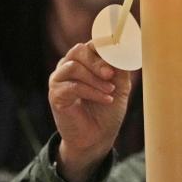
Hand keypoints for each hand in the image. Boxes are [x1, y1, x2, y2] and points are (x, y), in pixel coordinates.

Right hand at [48, 42, 131, 181]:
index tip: (120, 48)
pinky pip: (73, 87)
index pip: (92, 44)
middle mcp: (69, 66)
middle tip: (111, 74)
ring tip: (111, 91)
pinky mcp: (56, 95)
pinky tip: (106, 100)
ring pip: (74, 67)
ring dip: (96, 79)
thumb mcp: (120, 86)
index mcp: (85, 61)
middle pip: (79, 51)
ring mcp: (59, 80)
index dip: (105, 44)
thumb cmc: (107, 110)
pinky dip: (92, 92)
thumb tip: (125, 50)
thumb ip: (120, 68)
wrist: (97, 138)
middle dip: (98, 61)